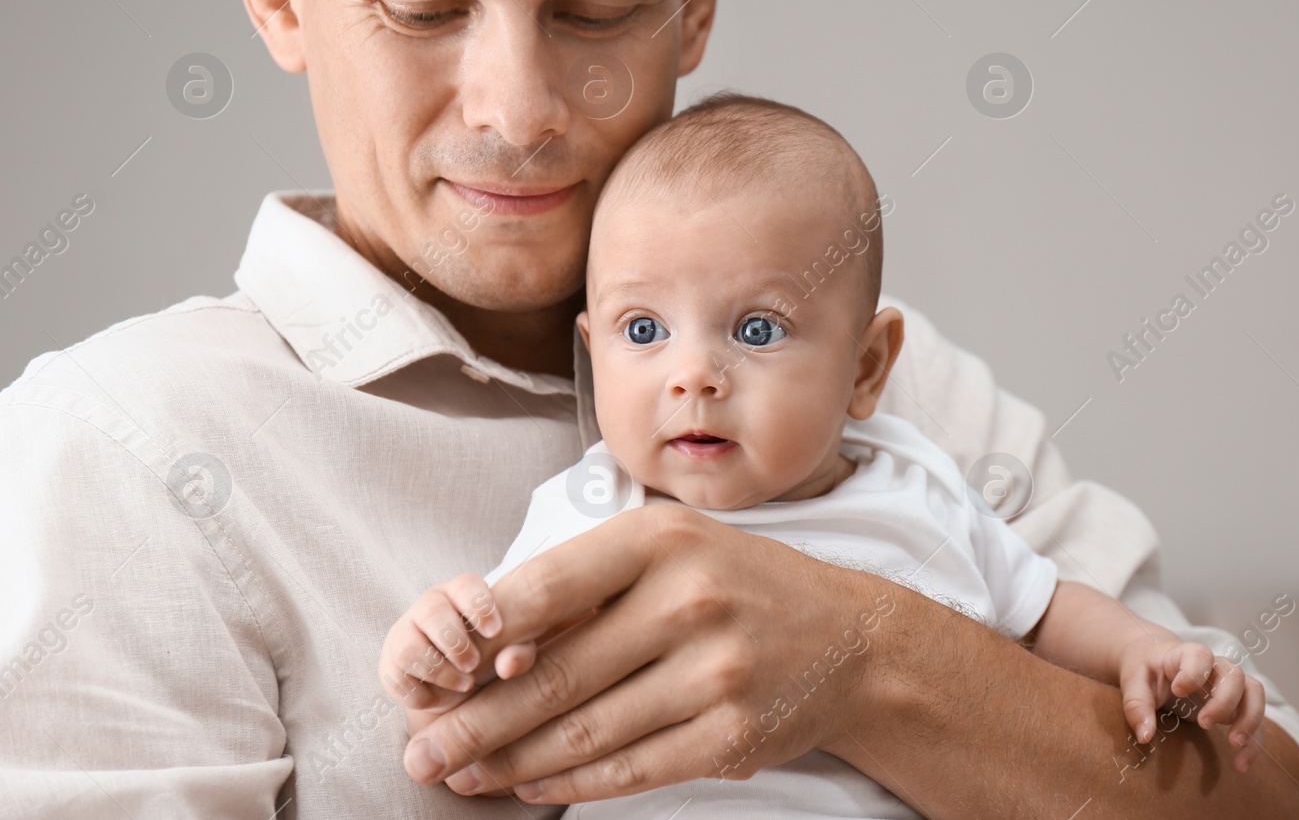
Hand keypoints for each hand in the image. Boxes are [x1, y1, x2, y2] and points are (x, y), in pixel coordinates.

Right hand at [379, 572, 529, 711]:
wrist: (461, 682)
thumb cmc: (492, 653)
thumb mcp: (512, 651)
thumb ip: (519, 652)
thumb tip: (508, 666)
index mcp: (460, 592)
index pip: (465, 586)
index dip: (479, 607)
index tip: (495, 632)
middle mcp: (429, 607)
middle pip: (431, 612)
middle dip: (455, 642)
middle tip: (475, 665)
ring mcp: (404, 634)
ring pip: (408, 647)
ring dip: (438, 669)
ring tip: (464, 683)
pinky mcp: (390, 665)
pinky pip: (395, 679)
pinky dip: (420, 694)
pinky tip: (440, 697)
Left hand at [399, 504, 896, 804]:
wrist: (850, 639)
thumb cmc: (738, 586)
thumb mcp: (669, 552)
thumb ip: (586, 589)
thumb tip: (490, 650)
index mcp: (660, 539)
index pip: (547, 586)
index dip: (479, 637)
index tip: (434, 673)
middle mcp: (688, 600)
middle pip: (555, 675)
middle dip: (475, 722)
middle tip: (420, 750)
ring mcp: (714, 672)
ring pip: (585, 732)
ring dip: (510, 762)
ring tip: (461, 773)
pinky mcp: (731, 735)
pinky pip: (630, 769)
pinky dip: (570, 784)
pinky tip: (531, 786)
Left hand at [1118, 637, 1265, 771]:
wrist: (1157, 663)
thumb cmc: (1146, 671)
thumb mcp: (1132, 682)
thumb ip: (1136, 705)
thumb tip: (1145, 736)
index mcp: (1186, 654)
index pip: (1199, 656)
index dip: (1193, 672)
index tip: (1178, 691)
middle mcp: (1214, 666)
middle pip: (1234, 675)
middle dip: (1224, 701)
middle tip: (1204, 723)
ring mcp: (1229, 684)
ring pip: (1254, 692)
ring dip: (1250, 719)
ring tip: (1235, 745)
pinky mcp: (1236, 703)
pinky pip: (1255, 716)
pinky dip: (1255, 739)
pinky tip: (1241, 764)